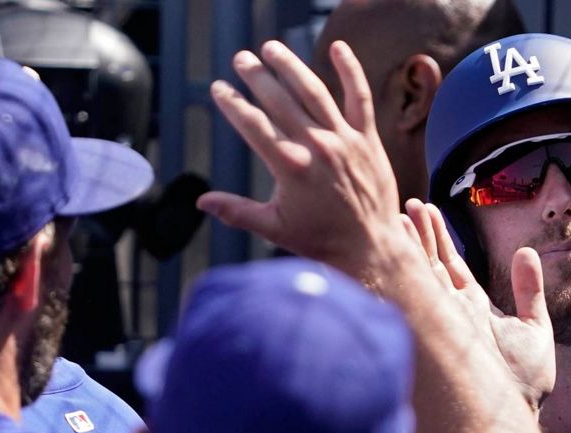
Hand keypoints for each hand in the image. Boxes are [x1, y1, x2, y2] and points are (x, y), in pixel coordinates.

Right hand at [196, 40, 405, 278]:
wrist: (370, 247)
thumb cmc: (321, 239)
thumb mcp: (274, 228)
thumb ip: (237, 211)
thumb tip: (200, 201)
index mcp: (289, 166)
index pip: (252, 123)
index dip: (232, 102)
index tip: (219, 88)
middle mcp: (316, 147)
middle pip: (279, 100)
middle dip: (256, 76)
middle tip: (242, 59)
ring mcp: (344, 140)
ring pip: (314, 92)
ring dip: (291, 66)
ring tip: (271, 49)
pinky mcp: (368, 140)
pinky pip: (360, 98)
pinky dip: (351, 71)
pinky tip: (337, 47)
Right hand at [405, 200, 555, 410]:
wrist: (515, 419)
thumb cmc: (525, 384)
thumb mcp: (535, 329)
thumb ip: (530, 292)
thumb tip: (526, 252)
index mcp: (473, 308)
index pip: (450, 266)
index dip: (438, 238)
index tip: (426, 209)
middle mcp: (453, 313)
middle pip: (430, 265)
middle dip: (419, 235)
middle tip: (407, 203)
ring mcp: (443, 322)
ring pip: (422, 276)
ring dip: (411, 246)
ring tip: (400, 215)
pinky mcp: (438, 332)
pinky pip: (420, 296)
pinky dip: (408, 271)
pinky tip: (398, 248)